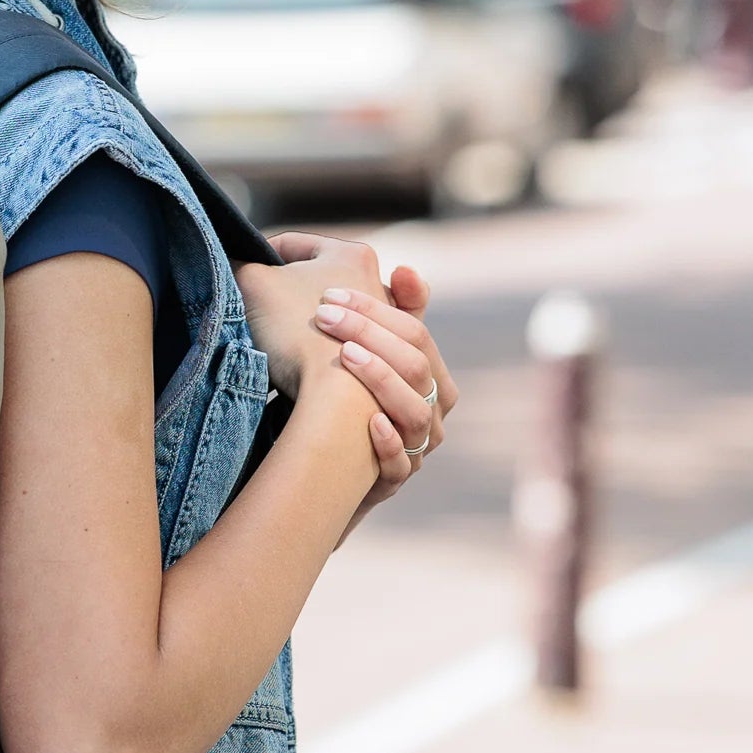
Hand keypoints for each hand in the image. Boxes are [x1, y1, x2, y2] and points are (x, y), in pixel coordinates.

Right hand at [233, 233, 383, 401]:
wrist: (339, 397)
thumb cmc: (299, 331)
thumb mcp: (253, 283)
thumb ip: (238, 264)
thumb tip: (228, 263)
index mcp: (352, 254)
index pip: (292, 245)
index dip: (258, 257)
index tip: (239, 276)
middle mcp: (378, 284)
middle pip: (316, 280)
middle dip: (286, 292)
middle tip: (257, 310)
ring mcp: (387, 324)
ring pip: (334, 315)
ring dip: (308, 322)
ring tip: (279, 337)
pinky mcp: (386, 361)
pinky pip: (346, 345)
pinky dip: (327, 348)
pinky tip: (305, 359)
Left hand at [299, 255, 459, 534]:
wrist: (325, 476)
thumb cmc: (343, 405)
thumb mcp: (364, 356)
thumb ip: (382, 311)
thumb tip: (404, 268)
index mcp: (425, 375)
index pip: (416, 331)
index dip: (378, 308)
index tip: (333, 292)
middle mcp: (428, 411)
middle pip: (416, 365)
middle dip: (370, 332)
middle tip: (324, 313)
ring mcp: (414, 449)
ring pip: (417, 414)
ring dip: (380, 380)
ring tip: (344, 356)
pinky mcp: (392, 483)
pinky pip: (401, 467)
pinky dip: (387, 444)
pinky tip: (367, 422)